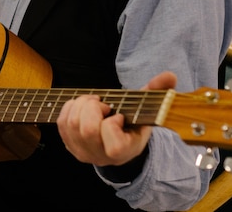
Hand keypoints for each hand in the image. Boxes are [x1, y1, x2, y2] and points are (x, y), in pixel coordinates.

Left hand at [57, 71, 177, 166]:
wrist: (117, 143)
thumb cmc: (133, 124)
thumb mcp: (147, 110)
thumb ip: (156, 91)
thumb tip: (170, 76)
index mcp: (122, 151)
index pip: (113, 143)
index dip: (113, 123)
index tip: (118, 116)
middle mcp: (100, 156)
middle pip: (87, 129)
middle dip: (93, 108)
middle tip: (102, 105)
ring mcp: (82, 151)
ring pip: (71, 123)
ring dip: (81, 105)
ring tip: (93, 104)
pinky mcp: (68, 143)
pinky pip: (61, 122)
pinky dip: (70, 107)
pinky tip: (82, 106)